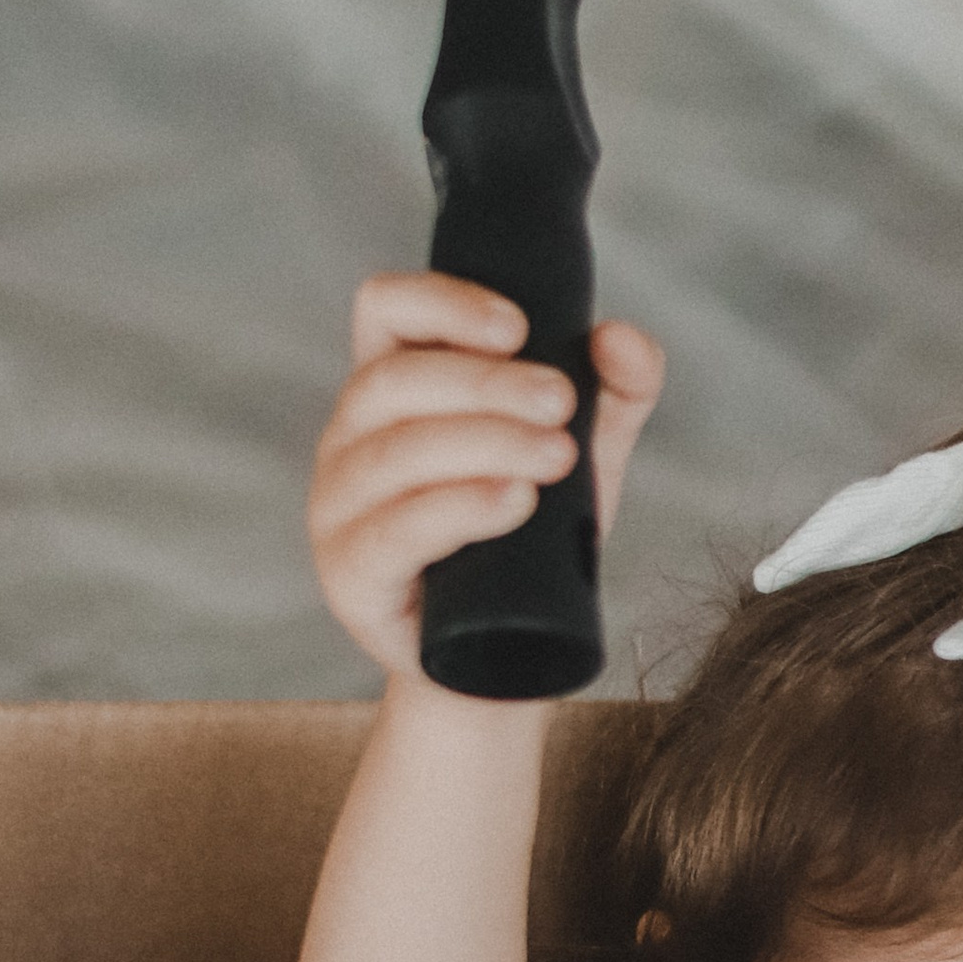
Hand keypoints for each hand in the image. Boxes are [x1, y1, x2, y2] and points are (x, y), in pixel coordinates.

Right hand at [309, 274, 665, 681]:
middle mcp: (352, 437)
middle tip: (562, 405)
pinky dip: (458, 509)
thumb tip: (624, 338)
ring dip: (484, 443)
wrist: (504, 659)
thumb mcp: (580, 458)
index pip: (386, 309)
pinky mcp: (351, 575)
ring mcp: (339, 506)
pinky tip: (512, 501)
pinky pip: (394, 531)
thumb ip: (614, 394)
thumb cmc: (529, 543)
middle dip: (487, 385)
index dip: (442, 302)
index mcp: (394, 388)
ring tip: (557, 457)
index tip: (518, 327)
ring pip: (396, 453)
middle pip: (396, 381)